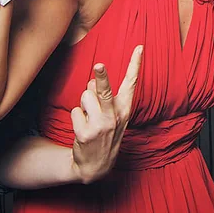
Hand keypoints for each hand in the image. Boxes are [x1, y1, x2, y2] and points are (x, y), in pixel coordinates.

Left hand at [70, 45, 142, 183]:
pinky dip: (75, 117)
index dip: (135, 64)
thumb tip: (93, 81)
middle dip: (102, 77)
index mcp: (124, 109)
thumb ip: (104, 96)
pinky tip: (82, 128)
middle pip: (105, 91)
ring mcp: (100, 126)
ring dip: (83, 104)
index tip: (139, 47)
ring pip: (85, 96)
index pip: (131, 83)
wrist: (96, 165)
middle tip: (99, 65)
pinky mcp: (86, 133)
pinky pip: (74, 111)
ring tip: (88, 117)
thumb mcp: (111, 116)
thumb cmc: (104, 132)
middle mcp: (115, 117)